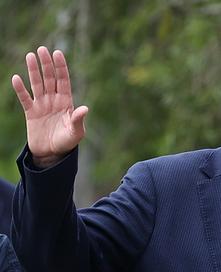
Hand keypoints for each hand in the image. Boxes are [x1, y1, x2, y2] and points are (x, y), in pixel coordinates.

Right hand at [11, 46, 87, 166]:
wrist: (52, 154)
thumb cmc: (67, 142)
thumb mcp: (76, 133)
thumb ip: (78, 120)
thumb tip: (85, 108)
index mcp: (66, 102)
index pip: (63, 81)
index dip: (61, 68)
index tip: (58, 53)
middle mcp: (54, 100)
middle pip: (49, 79)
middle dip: (47, 64)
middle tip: (42, 49)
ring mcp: (42, 105)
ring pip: (37, 84)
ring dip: (34, 71)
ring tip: (30, 56)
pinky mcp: (31, 112)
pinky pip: (25, 98)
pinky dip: (20, 89)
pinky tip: (16, 78)